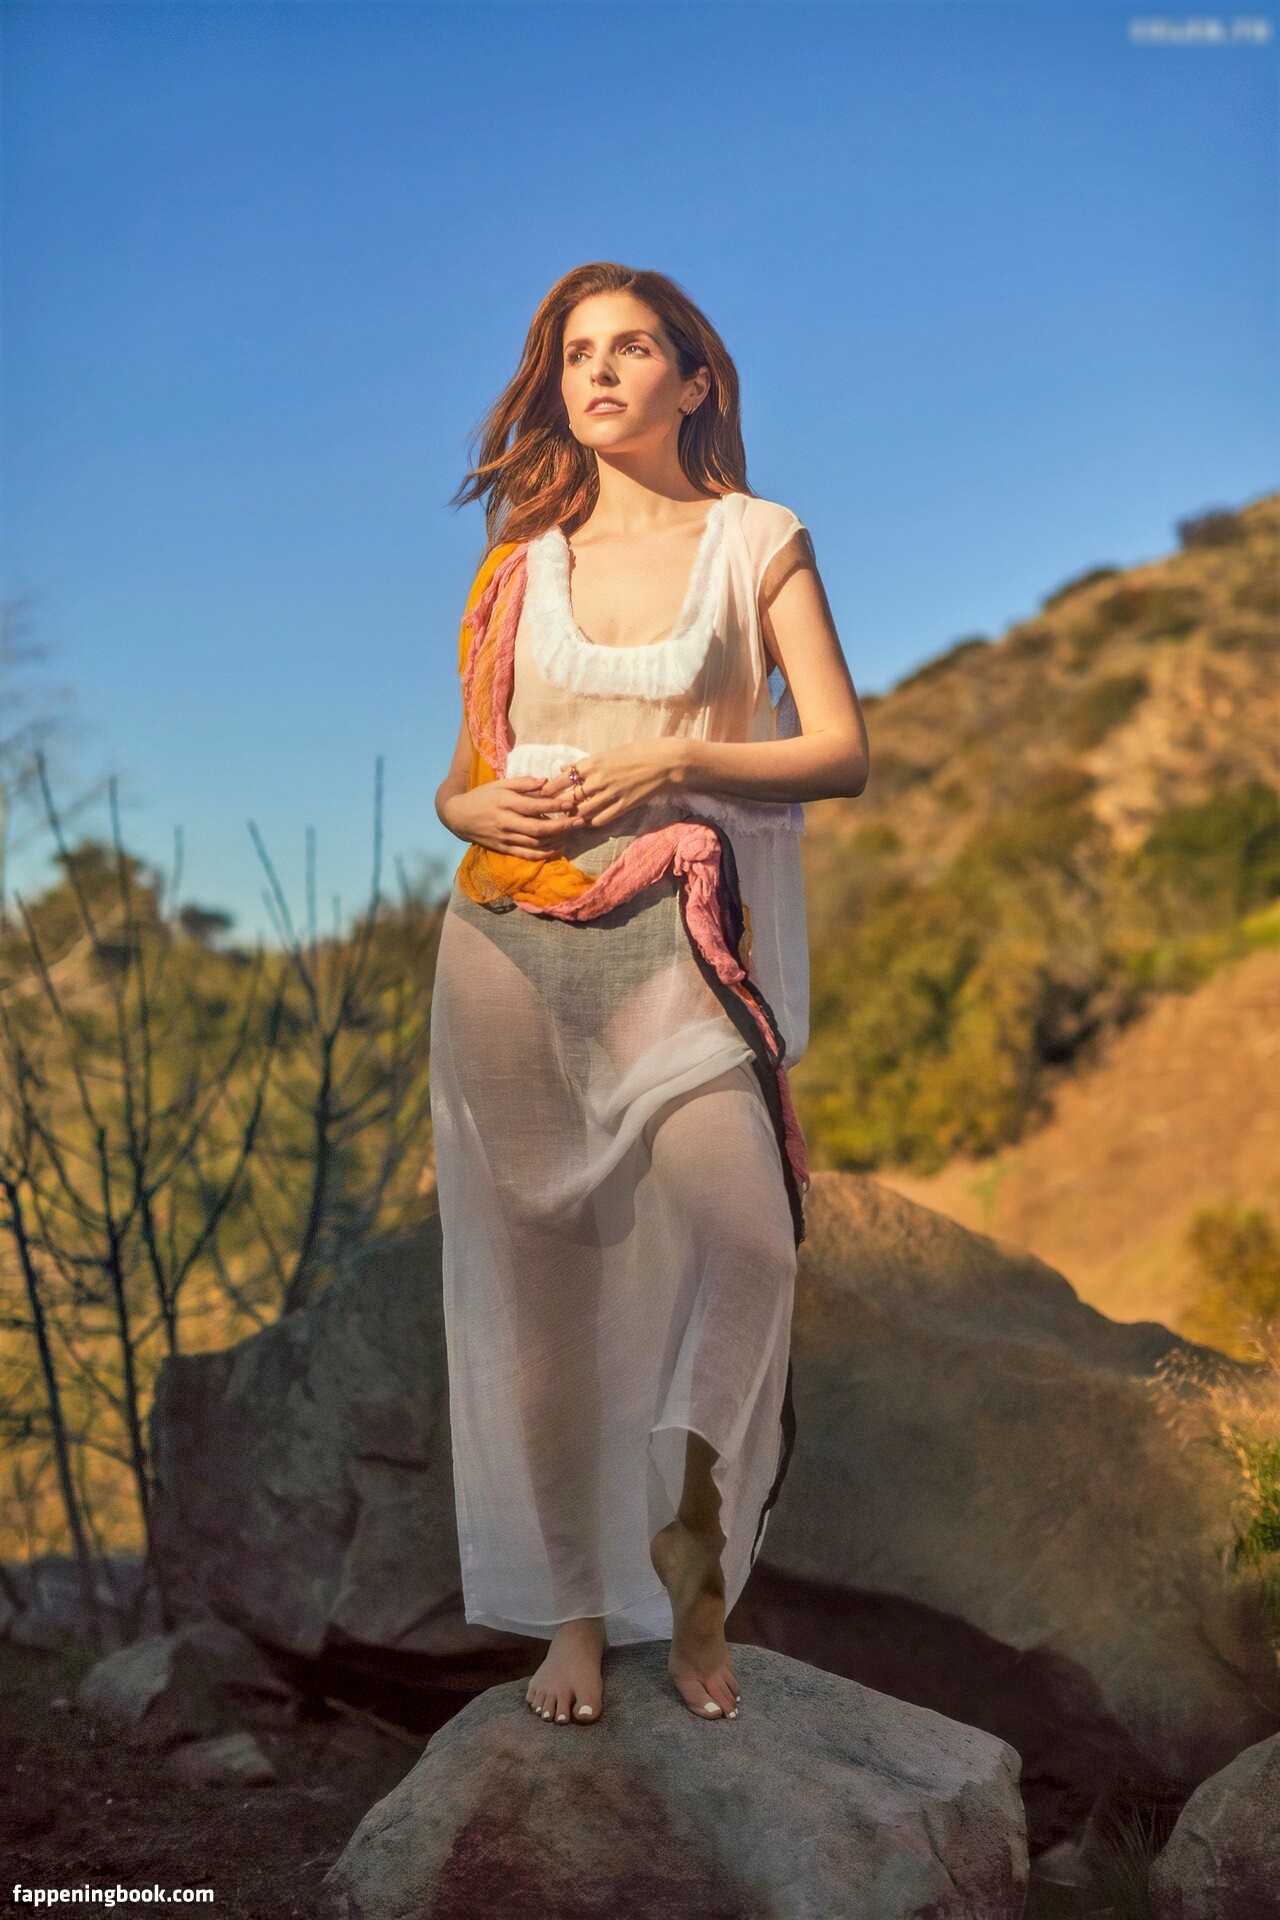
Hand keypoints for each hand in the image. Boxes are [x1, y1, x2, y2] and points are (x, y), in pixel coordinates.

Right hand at [442, 776, 577, 857]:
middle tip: (579, 821)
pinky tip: (557, 849)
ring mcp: (505, 838)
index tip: (571, 803)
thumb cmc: (481, 796)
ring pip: (535, 843)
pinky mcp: (504, 849)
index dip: (554, 805)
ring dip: (556, 840)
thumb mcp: (499, 784)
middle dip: (562, 826)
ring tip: (571, 833)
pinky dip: (544, 854)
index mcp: (506, 803)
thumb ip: (523, 783)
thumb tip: (545, 782)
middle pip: (538, 828)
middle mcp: (506, 823)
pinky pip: (527, 854)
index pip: (534, 806)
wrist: (458, 817)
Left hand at [537, 741, 684, 830]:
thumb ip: (585, 763)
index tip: (542, 794)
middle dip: (558, 806)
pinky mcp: (623, 806)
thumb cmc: (639, 751)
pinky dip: (592, 822)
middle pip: (569, 798)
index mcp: (593, 763)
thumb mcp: (609, 752)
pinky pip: (600, 819)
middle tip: (550, 811)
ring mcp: (610, 795)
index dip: (550, 788)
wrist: (666, 762)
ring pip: (582, 811)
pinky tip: (589, 821)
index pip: (562, 778)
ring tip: (567, 818)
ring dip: (574, 816)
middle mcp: (598, 779)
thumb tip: (563, 768)